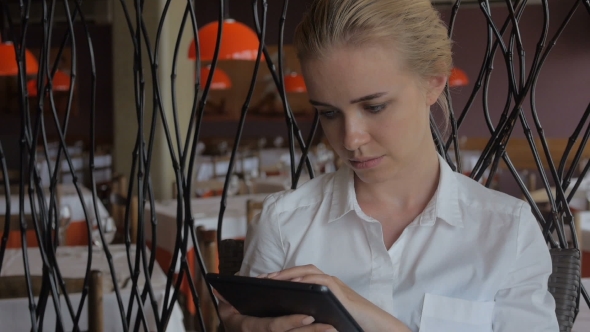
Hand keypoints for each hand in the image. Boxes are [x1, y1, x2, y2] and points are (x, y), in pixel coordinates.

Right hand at [214, 289, 335, 331]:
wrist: (234, 326)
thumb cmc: (231, 314)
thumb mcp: (228, 307)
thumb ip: (232, 297)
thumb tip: (250, 283)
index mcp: (248, 327)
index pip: (272, 327)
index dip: (290, 323)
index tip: (309, 316)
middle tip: (330, 326)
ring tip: (334, 329)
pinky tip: (327, 331)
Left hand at [263, 265, 409, 331]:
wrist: (373, 325)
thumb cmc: (349, 322)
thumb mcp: (324, 315)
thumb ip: (309, 310)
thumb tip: (285, 312)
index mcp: (323, 286)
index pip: (299, 276)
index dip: (281, 276)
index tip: (261, 281)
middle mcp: (328, 281)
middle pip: (300, 270)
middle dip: (280, 272)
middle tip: (260, 278)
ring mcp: (334, 284)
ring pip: (308, 272)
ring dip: (289, 273)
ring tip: (271, 279)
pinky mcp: (340, 291)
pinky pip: (321, 281)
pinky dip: (307, 280)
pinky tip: (293, 285)